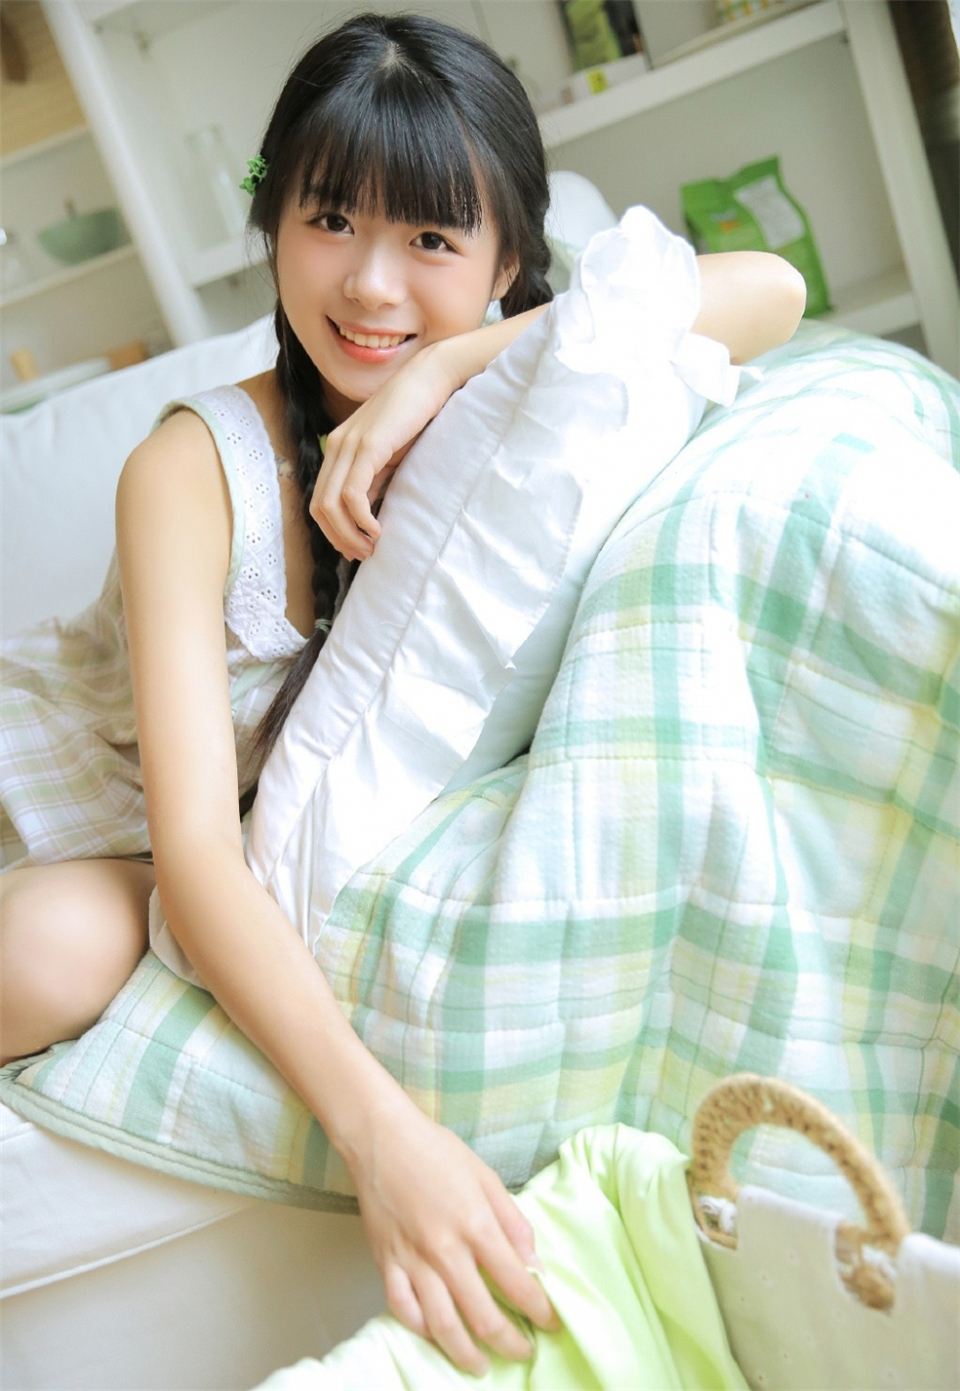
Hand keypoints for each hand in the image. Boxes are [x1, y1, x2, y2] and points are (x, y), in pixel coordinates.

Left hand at [310, 341, 459, 561]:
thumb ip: (375, 479)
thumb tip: (368, 514)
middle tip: (363, 555)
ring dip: (348, 535)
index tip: (356, 548)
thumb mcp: (390, 454)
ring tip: (371, 547)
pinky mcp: (368, 446)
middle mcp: (336, 446)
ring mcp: (349, 445)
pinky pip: (352, 494)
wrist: (431, 378)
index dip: (333, 532)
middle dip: (338, 539)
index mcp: (338, 448)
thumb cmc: (417, 415)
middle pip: (319, 508)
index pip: (320, 501)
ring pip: (331, 505)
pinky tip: (377, 529)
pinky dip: (361, 519)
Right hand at [347, 1092, 558, 1375]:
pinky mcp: (385, 1263)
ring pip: (442, 1325)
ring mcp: (412, 1260)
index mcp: (475, 1224)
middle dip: (508, 1341)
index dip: (538, 1309)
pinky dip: (421, 1330)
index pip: (515, 1282)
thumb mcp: (486, 1176)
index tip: (550, 1320)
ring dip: (465, 1353)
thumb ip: (512, 1221)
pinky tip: (435, 1335)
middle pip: (482, 1315)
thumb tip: (533, 1262)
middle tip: (522, 1350)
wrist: (381, 1138)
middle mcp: (444, 1250)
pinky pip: (403, 1310)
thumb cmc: (436, 1150)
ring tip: (480, 1365)